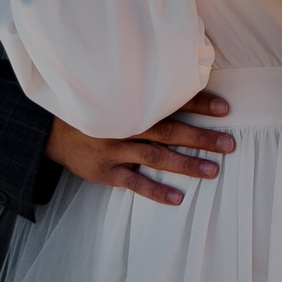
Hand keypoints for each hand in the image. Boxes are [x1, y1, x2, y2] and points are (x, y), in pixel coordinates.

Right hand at [43, 92, 236, 205]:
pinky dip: (155, 191)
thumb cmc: (94, 109)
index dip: (199, 103)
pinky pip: (134, 183)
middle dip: (201, 137)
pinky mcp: (106, 171)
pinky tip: (177, 198)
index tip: (225, 108)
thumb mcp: (115, 94)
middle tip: (229, 144)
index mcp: (132, 102)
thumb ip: (145, 93)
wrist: (52, 130)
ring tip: (213, 171)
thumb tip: (184, 83)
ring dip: (186, 164)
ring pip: (156, 156)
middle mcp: (126, 124)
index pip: (171, 100)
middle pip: (170, 130)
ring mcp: (115, 149)